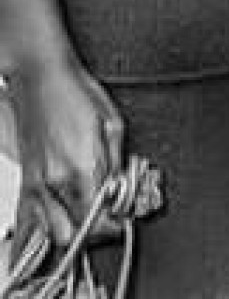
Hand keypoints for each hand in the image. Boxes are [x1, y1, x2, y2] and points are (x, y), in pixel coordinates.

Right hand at [6, 55, 125, 255]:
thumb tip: (121, 189)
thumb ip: (117, 163)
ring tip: (87, 214)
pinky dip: (44, 227)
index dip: (113, 224)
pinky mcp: (26, 181)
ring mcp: (36, 184)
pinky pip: (31, 219)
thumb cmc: (76, 91)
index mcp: (81, 166)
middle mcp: (55, 181)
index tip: (121, 219)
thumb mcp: (113, 122)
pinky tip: (57, 219)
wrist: (41, 77)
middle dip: (94, 230)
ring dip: (72, 230)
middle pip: (74, 232)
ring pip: (52, 231)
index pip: (97, 218)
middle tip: (108, 216)